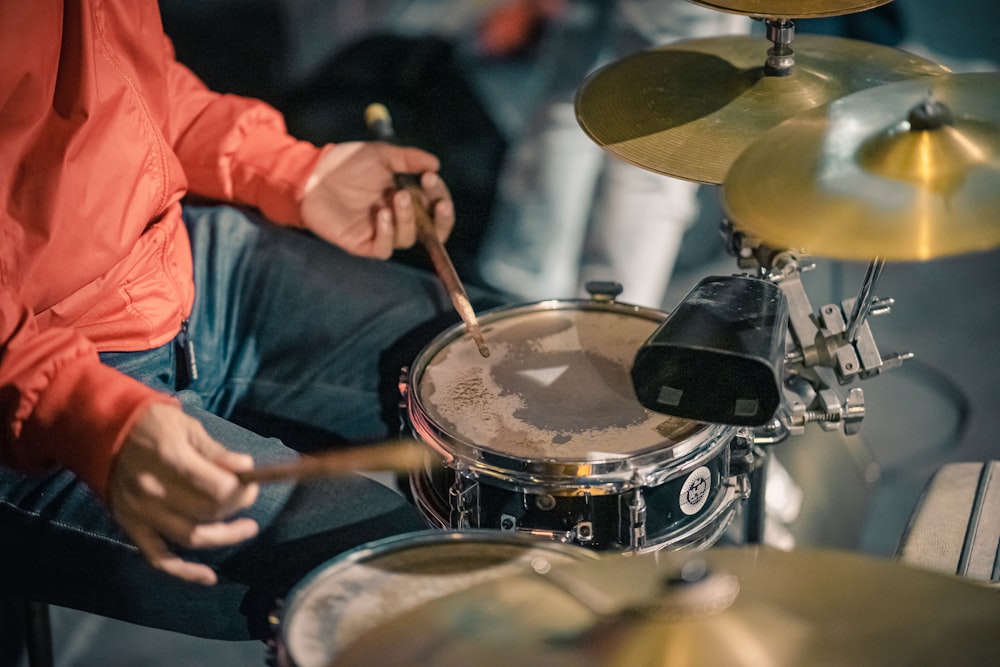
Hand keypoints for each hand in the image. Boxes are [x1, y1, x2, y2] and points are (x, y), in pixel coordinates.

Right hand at [108, 403, 259, 584]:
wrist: (99, 431)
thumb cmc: (149, 424)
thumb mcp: (187, 426)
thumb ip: (216, 451)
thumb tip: (245, 468)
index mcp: (170, 460)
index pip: (218, 489)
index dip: (241, 490)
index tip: (250, 483)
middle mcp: (154, 491)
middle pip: (207, 513)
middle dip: (236, 507)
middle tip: (247, 497)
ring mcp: (140, 513)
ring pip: (190, 538)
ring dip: (223, 537)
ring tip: (245, 529)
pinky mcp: (130, 526)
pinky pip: (158, 558)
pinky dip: (184, 571)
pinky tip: (208, 576)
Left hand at [299, 141, 454, 258]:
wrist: (312, 174)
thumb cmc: (347, 164)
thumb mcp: (382, 155)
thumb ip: (409, 159)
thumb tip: (436, 164)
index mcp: (408, 199)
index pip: (435, 206)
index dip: (439, 195)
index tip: (430, 177)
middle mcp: (398, 219)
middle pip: (432, 231)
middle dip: (440, 219)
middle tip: (439, 202)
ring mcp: (382, 233)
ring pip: (408, 238)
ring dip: (408, 218)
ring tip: (398, 197)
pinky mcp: (363, 243)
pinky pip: (384, 249)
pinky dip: (387, 233)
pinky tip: (382, 214)